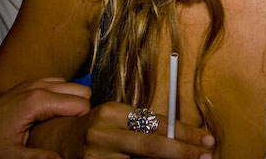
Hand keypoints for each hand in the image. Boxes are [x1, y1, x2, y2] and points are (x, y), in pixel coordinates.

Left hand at [0, 78, 91, 158]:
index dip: (83, 120)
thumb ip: (40, 158)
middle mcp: (39, 86)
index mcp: (37, 102)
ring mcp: (35, 82)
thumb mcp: (12, 157)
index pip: (80, 103)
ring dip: (73, 101)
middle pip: (81, 90)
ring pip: (72, 84)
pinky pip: (59, 83)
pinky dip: (63, 95)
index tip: (76, 134)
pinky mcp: (31, 83)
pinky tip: (54, 113)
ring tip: (64, 122)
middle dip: (82, 108)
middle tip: (72, 129)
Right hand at [58, 101, 214, 158]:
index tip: (206, 139)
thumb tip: (181, 135)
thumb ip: (144, 124)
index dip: (185, 132)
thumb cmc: (96, 127)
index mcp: (113, 111)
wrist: (58, 142)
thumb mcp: (117, 117)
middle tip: (207, 155)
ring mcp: (96, 156)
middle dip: (184, 152)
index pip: (157, 122)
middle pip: (153, 145)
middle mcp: (103, 133)